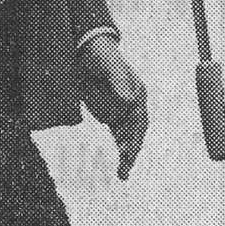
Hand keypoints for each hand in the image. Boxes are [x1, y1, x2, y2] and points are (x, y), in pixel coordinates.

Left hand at [77, 35, 147, 178]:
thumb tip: (129, 100)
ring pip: (128, 137)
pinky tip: (120, 165)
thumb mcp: (109, 65)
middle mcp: (133, 104)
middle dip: (132, 149)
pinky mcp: (110, 115)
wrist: (85, 51)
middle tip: (126, 165)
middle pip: (136, 131)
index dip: (135, 135)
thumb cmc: (100, 55)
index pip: (139, 119)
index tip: (129, 149)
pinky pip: (118, 135)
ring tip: (123, 173)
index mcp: (137, 92)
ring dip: (127, 154)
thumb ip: (118, 81)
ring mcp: (122, 110)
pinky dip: (120, 148)